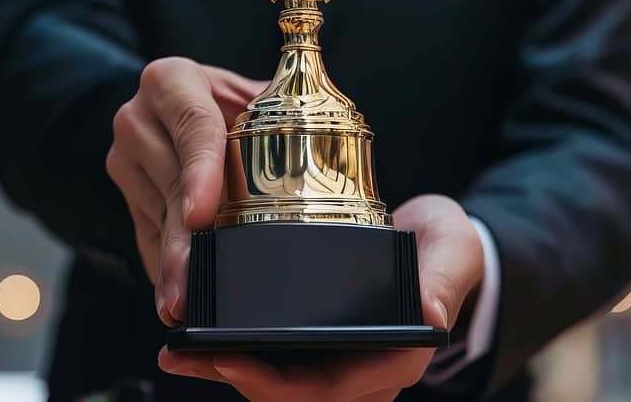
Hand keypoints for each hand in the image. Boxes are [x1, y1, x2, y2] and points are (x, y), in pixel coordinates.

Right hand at [106, 57, 265, 324]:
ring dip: (174, 260)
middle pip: (172, 183)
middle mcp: (139, 116)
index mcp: (172, 81)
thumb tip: (334, 148)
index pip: (193, 126)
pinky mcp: (125, 192)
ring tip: (185, 300)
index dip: (201, 174)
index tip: (202, 215)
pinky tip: (173, 295)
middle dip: (184, 237)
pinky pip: (145, 234)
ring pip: (157, 216)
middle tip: (191, 282)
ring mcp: (125, 157)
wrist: (182, 105)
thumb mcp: (253, 96)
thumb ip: (284, 111)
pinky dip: (163, 266)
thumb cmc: (232, 102)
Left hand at [158, 195, 484, 400]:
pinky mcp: (319, 347)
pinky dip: (236, 354)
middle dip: (233, 377)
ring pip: (276, 384)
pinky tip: (199, 340)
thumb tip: (432, 317)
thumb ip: (444, 279)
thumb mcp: (453, 251)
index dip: (276, 383)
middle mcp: (363, 372)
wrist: (439, 243)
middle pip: (290, 394)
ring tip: (177, 350)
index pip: (330, 389)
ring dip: (225, 370)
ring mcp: (339, 363)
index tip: (229, 358)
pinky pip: (275, 363)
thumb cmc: (448, 249)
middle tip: (183, 354)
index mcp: (393, 360)